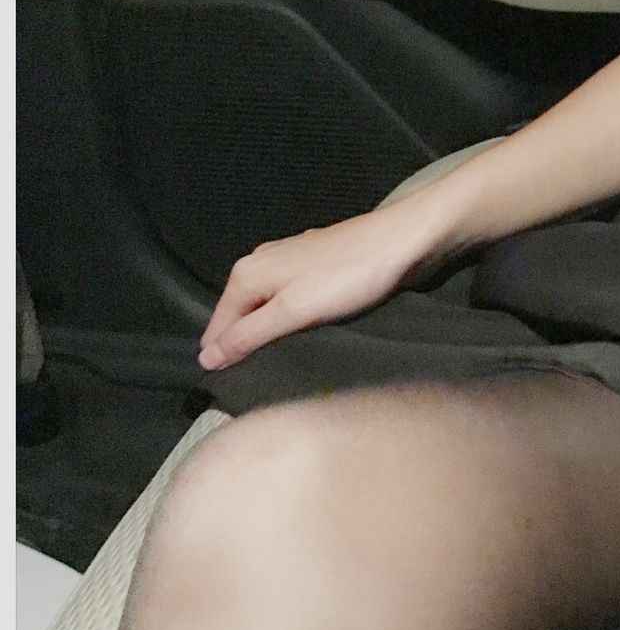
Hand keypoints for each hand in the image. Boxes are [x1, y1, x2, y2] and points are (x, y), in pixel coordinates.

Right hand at [197, 201, 444, 370]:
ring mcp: (288, 260)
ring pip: (263, 306)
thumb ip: (249, 335)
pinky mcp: (315, 263)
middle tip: (254, 381)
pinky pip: (287, 298)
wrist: (403, 241)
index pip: (217, 327)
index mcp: (247, 273)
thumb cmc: (350, 277)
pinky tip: (302, 333)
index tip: (229, 387)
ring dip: (267, 332)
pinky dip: (289, 318)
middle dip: (242, 344)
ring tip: (277, 364)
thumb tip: (206, 358)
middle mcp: (260, 261)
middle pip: (238, 315)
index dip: (221, 357)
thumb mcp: (294, 312)